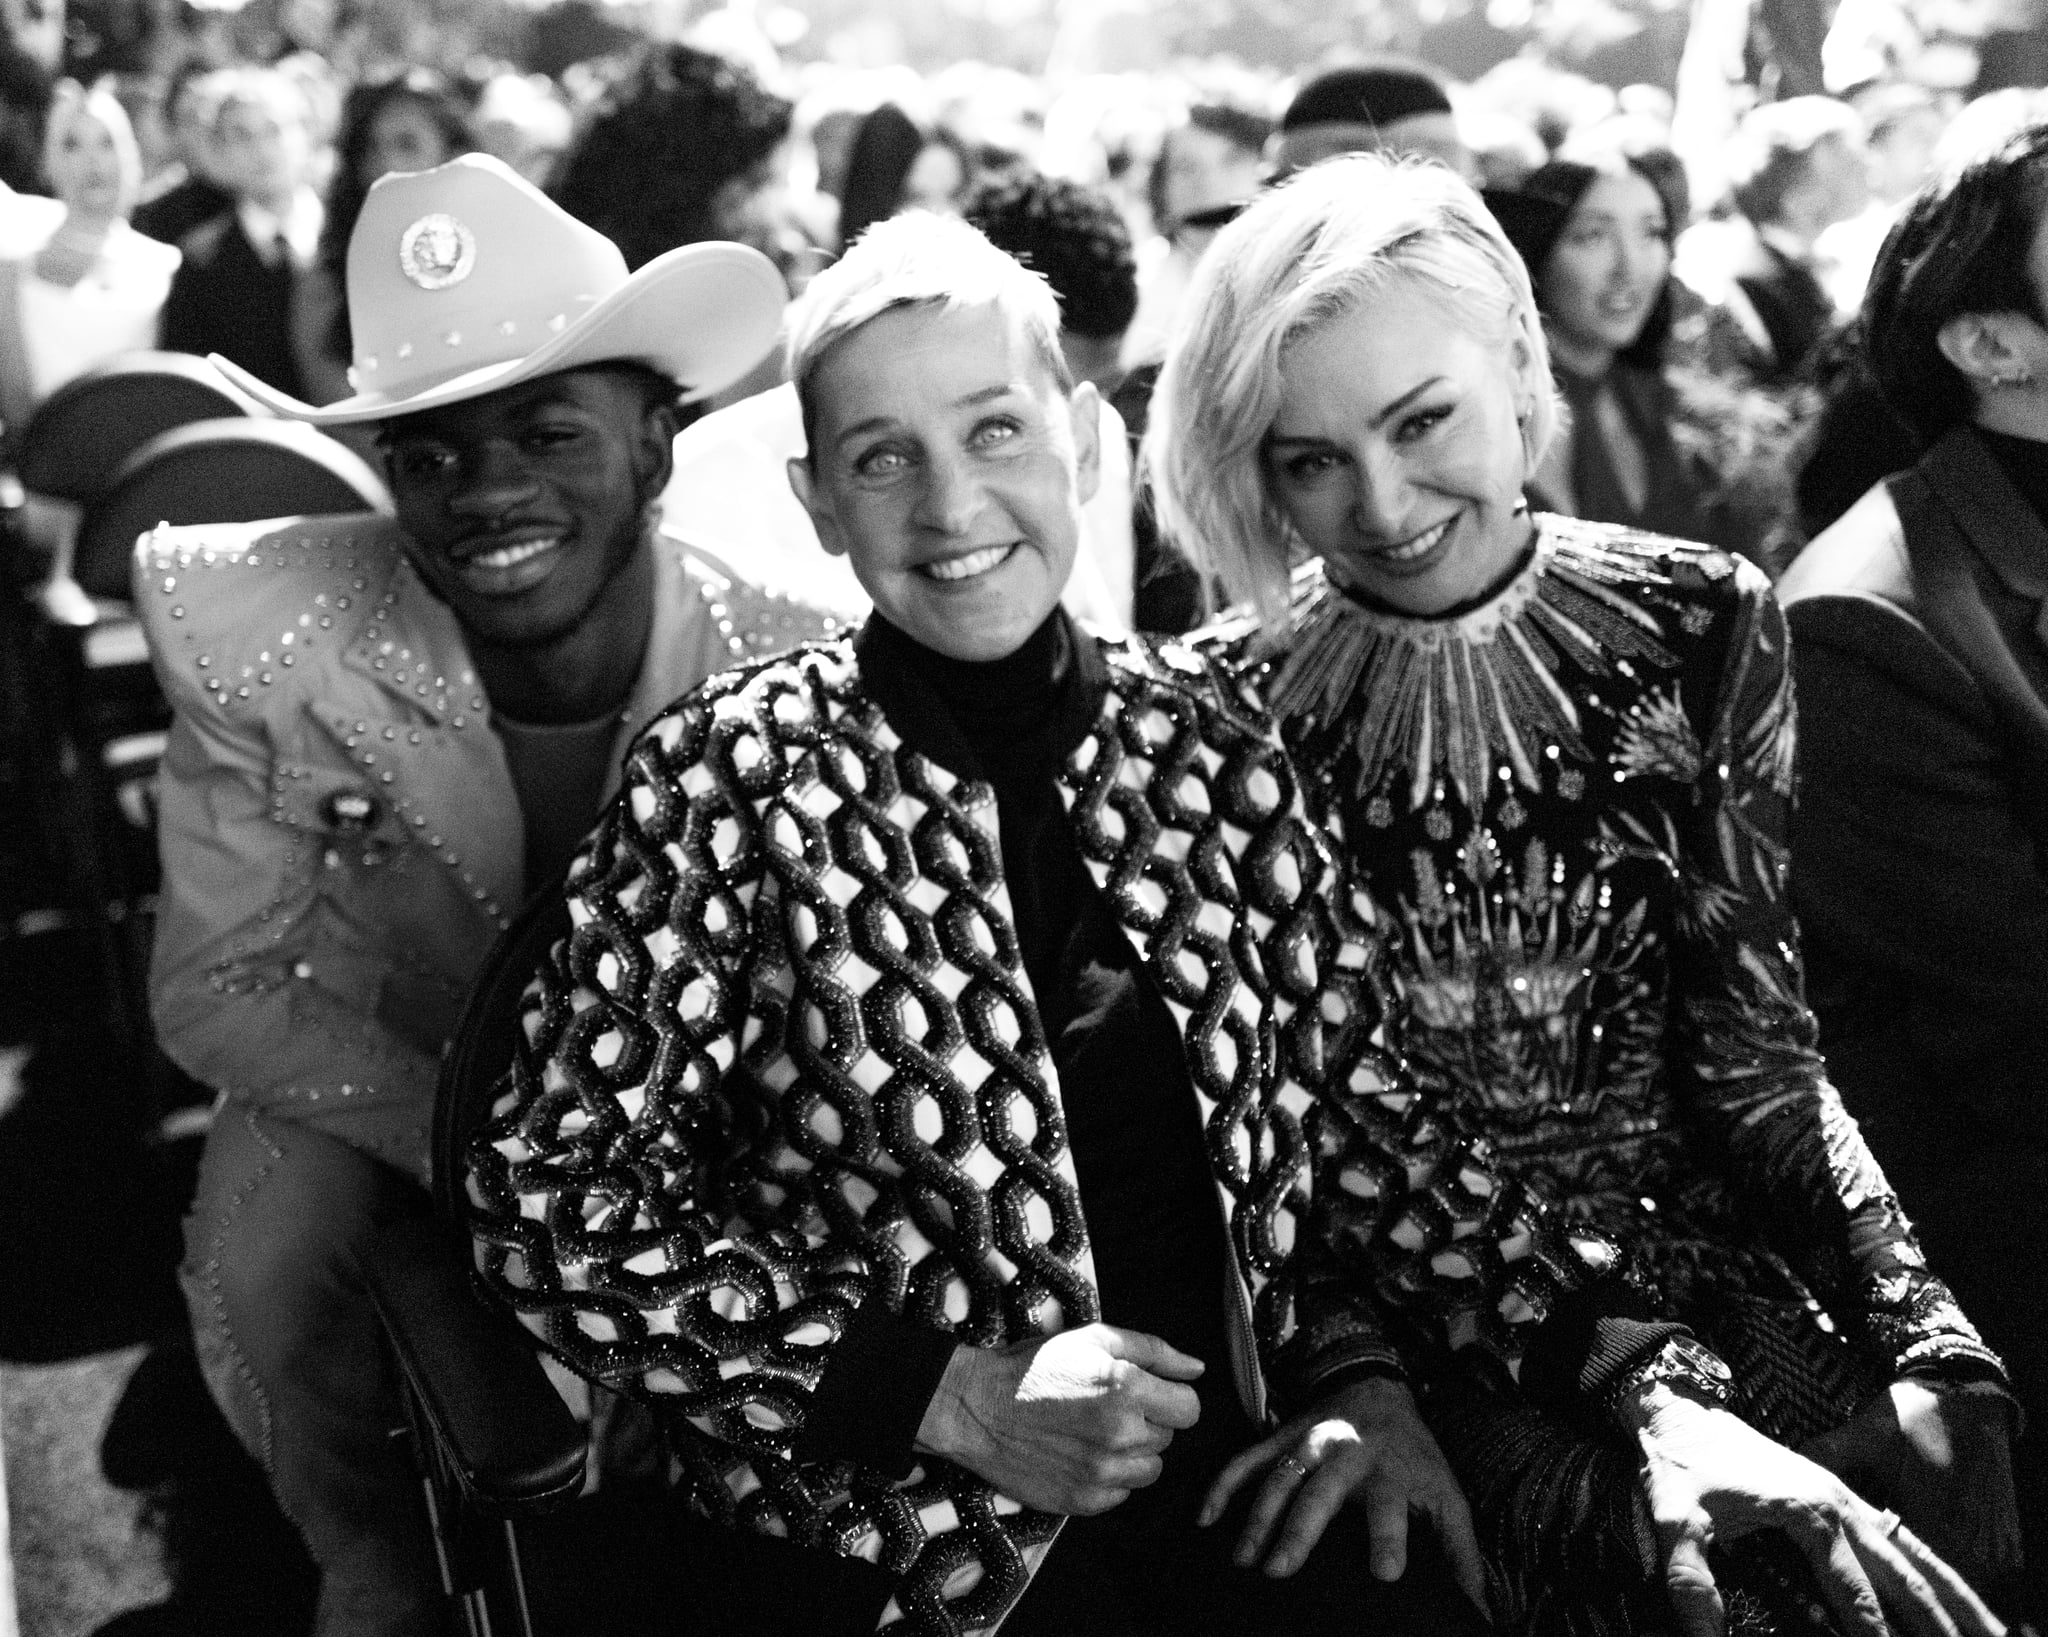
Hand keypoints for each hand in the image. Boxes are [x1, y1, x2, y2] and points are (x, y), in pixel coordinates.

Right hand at [913, 1324, 1203, 1514]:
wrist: (977, 1407)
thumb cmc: (1036, 1366)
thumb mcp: (1093, 1338)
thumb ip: (1153, 1351)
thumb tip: (1197, 1369)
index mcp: (1127, 1388)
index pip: (1189, 1408)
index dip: (1170, 1398)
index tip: (1146, 1393)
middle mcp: (1120, 1434)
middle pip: (1168, 1438)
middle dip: (1147, 1421)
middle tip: (1106, 1407)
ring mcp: (1101, 1473)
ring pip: (1149, 1470)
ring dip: (1132, 1452)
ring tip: (1093, 1432)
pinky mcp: (1083, 1502)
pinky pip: (1121, 1494)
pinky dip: (1107, 1477)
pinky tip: (1078, 1454)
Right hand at [1199, 1375, 1487, 1609]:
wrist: (1379, 1387)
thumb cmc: (1415, 1456)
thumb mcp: (1447, 1496)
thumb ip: (1460, 1553)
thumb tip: (1481, 1612)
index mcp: (1393, 1470)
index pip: (1391, 1504)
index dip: (1390, 1535)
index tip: (1385, 1572)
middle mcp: (1348, 1453)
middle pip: (1321, 1492)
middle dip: (1300, 1529)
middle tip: (1280, 1571)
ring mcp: (1309, 1442)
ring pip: (1279, 1477)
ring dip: (1259, 1516)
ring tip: (1245, 1560)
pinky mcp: (1282, 1436)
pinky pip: (1247, 1459)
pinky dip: (1224, 1485)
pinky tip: (1207, 1518)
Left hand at [1626, 1384, 2005, 1636]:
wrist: (1682, 1406)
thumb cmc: (1681, 1463)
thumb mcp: (1677, 1520)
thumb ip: (1692, 1582)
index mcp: (1810, 1512)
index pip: (1854, 1590)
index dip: (1875, 1634)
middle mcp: (1841, 1505)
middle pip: (1904, 1575)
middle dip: (1936, 1622)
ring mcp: (1846, 1499)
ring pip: (1915, 1554)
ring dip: (1954, 1596)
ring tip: (1991, 1635)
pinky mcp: (1842, 1497)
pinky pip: (1901, 1539)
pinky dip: (1932, 1569)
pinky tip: (1950, 1593)